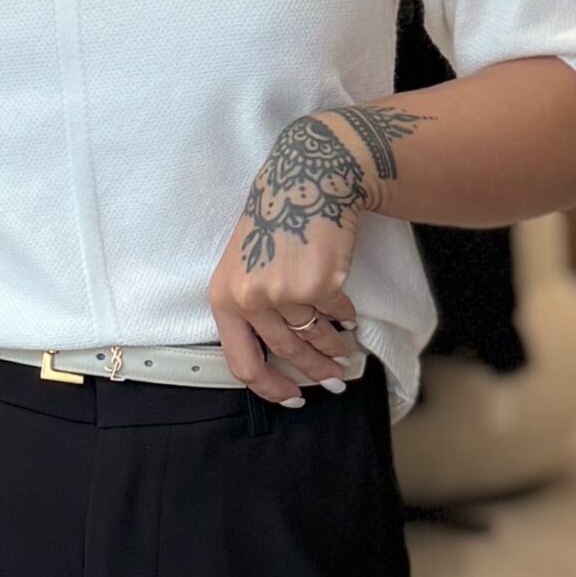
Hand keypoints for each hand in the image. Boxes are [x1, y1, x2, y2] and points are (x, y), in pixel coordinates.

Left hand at [208, 111, 375, 404]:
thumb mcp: (244, 266)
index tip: (292, 397)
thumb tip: (279, 354)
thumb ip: (251, 310)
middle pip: (284, 353)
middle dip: (313, 372)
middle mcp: (249, 300)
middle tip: (332, 382)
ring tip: (345, 354)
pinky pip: (336, 314)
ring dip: (334, 349)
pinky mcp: (317, 284)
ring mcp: (283, 293)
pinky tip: (350, 319)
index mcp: (225, 299)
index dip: (270, 387)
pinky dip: (346, 319)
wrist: (306, 180)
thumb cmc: (275, 221)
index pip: (242, 363)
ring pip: (314, 337)